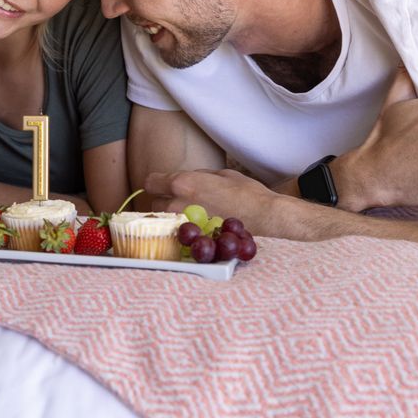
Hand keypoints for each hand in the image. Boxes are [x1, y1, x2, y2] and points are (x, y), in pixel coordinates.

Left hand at [146, 168, 278, 233]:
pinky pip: (177, 237)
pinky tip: (196, 231)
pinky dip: (182, 234)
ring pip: (163, 223)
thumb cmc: (248, 194)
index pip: (150, 182)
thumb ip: (198, 175)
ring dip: (171, 219)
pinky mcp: (192, 243)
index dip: (157, 183)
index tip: (163, 185)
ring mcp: (183, 226)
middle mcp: (178, 205)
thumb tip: (189, 178)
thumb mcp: (222, 174)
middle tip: (182, 203)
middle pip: (155, 204)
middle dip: (165, 202)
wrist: (267, 220)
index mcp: (183, 184)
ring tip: (190, 218)